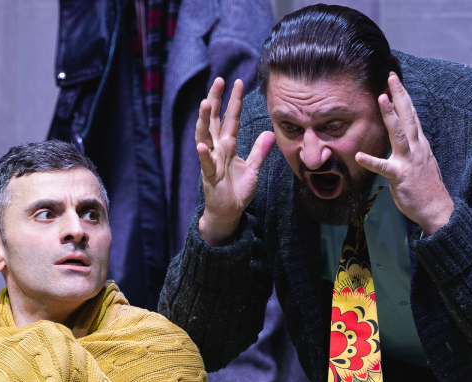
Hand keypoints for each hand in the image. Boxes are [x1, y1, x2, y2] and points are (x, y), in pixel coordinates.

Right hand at [196, 77, 275, 246]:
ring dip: (205, 120)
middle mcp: (218, 149)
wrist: (229, 212)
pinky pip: (206, 164)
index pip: (231, 118)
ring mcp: (212, 161)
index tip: (237, 82)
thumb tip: (270, 132)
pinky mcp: (210, 176)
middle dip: (216, 100)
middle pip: (215, 120)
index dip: (234, 101)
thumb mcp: (253, 168)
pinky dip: (204, 155)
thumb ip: (260, 150)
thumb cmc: (237, 190)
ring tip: (206, 103)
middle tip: (219, 80)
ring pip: (205, 136)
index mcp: (228, 145)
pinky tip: (202, 145)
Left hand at [355, 73, 453, 235]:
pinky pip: (384, 168)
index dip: (403, 96)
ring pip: (399, 134)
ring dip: (390, 115)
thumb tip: (406, 134)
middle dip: (399, 95)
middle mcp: (417, 147)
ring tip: (381, 99)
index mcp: (420, 143)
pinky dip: (371, 161)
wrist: (436, 207)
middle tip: (391, 77)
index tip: (394, 80)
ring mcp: (409, 161)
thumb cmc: (426, 186)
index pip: (412, 115)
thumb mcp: (422, 160)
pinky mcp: (400, 177)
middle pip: (408, 116)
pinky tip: (358, 156)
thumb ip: (413, 146)